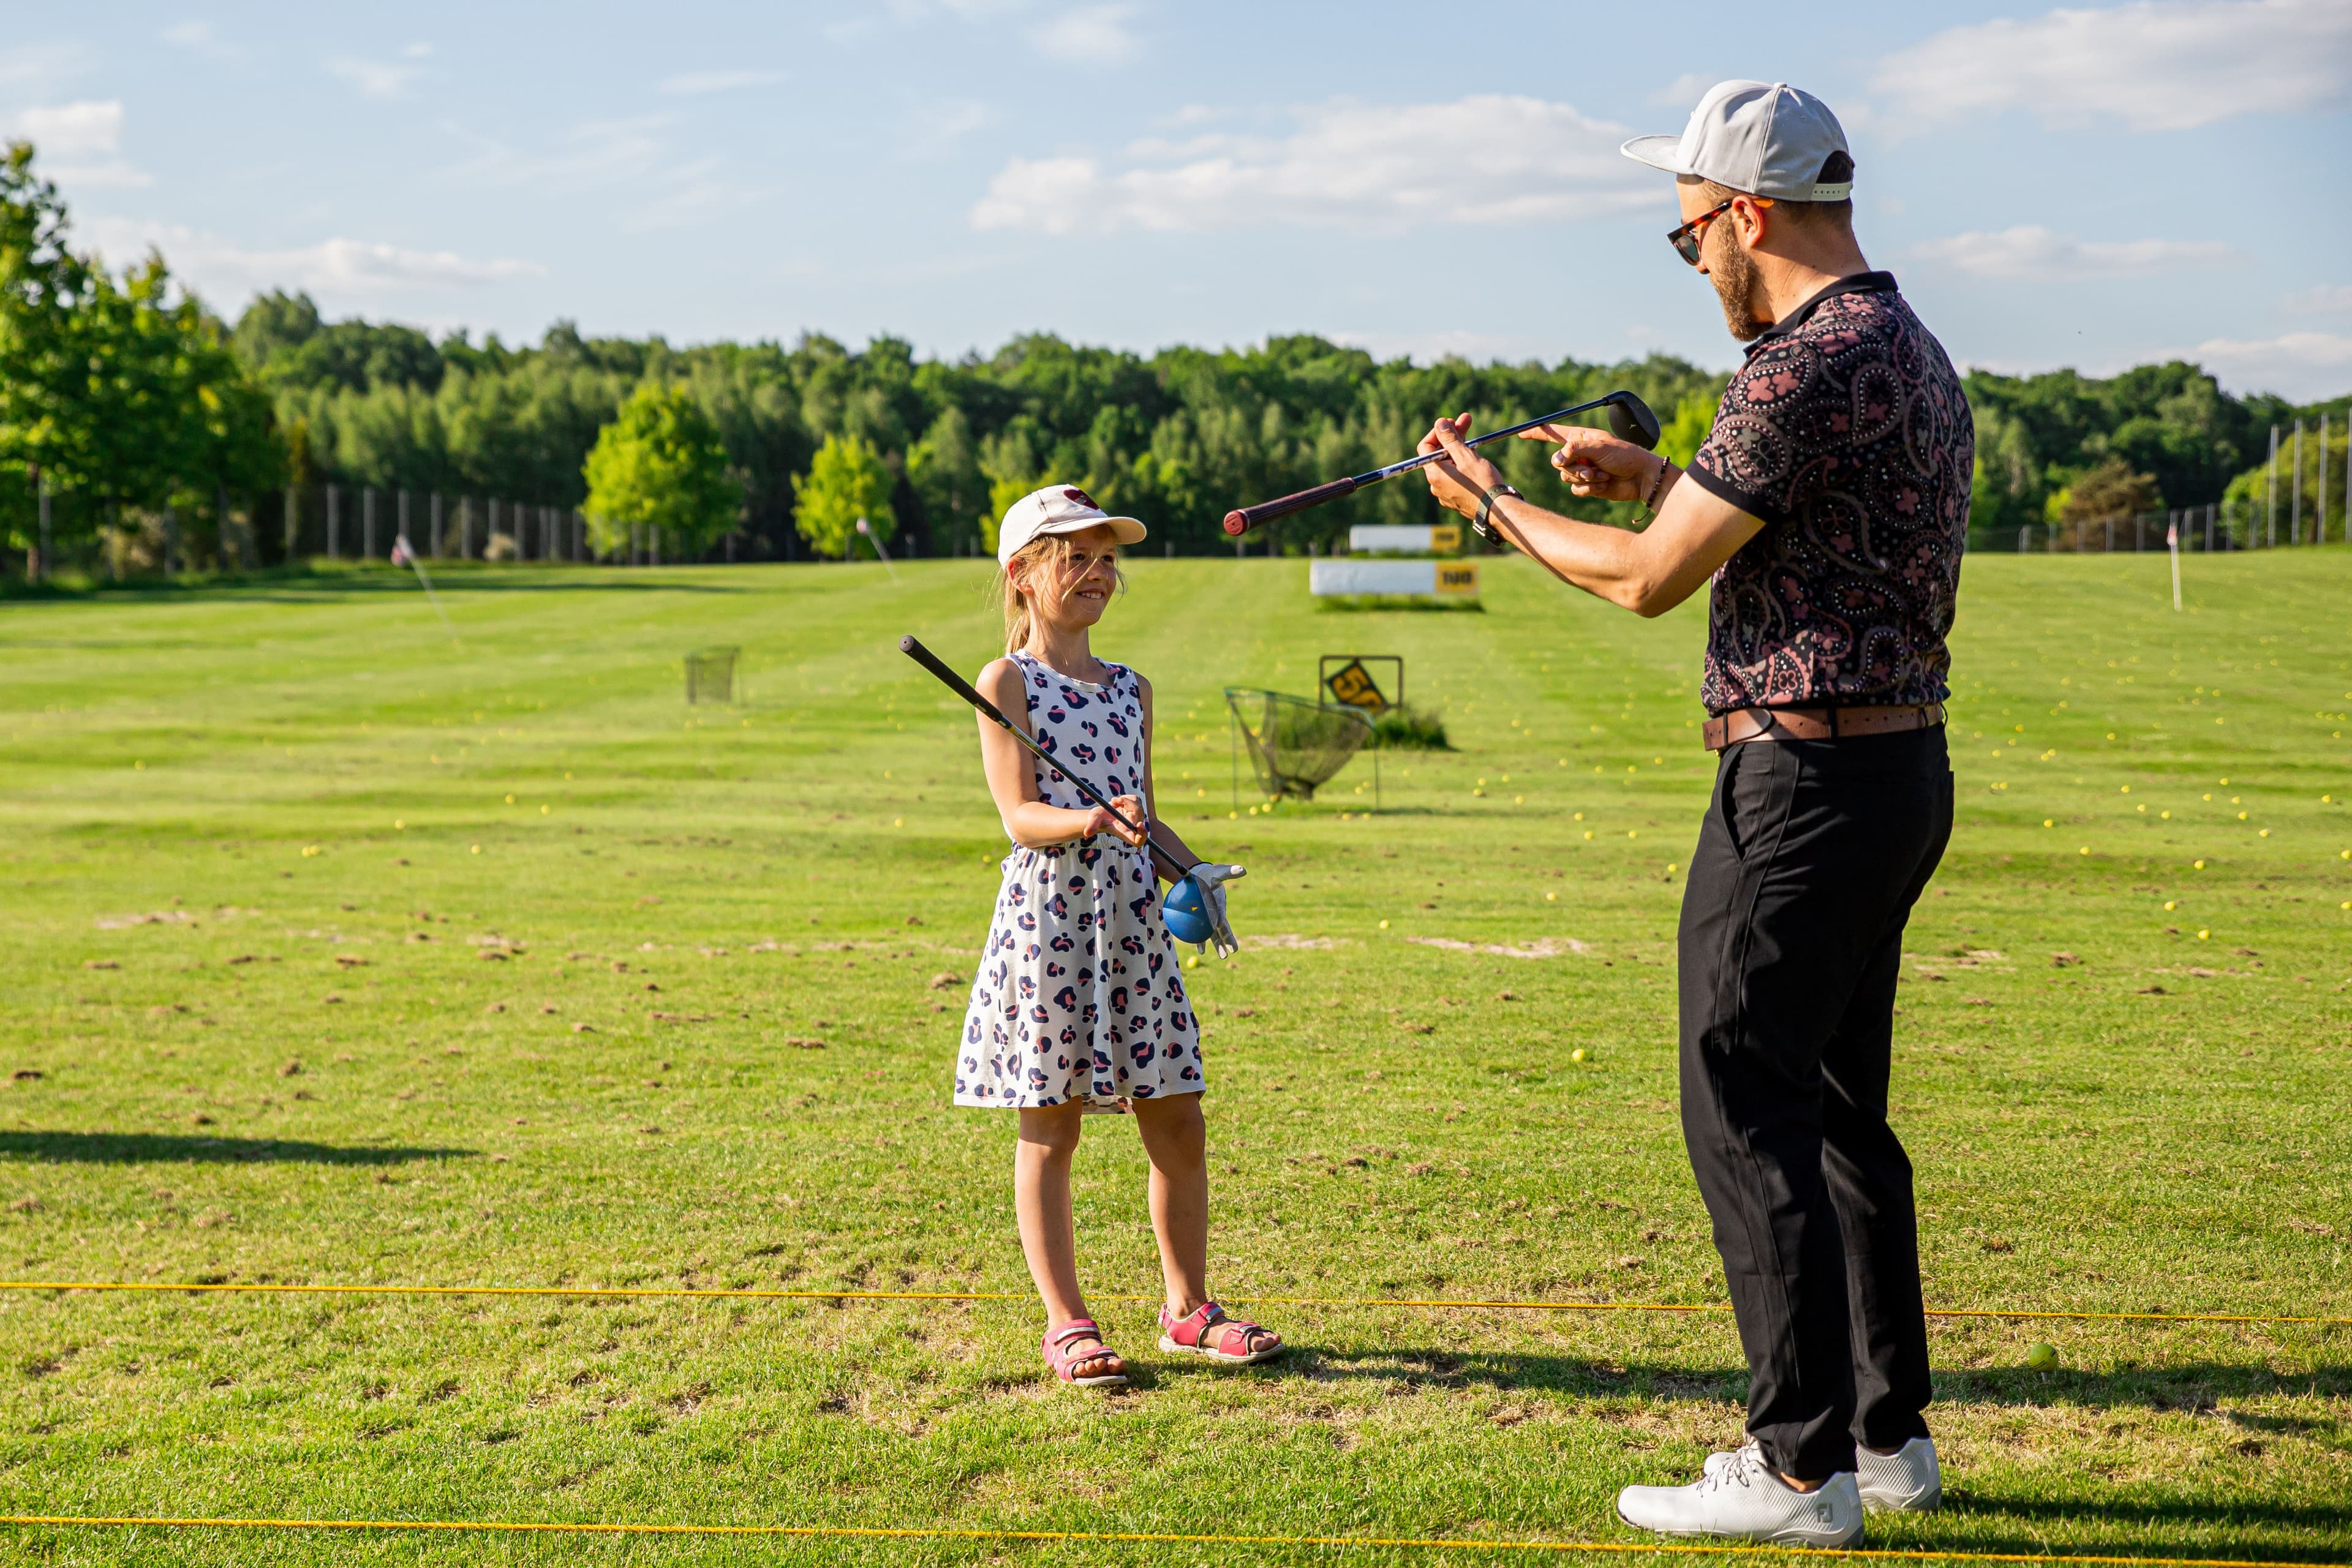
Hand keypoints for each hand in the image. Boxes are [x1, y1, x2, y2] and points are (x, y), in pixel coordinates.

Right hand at [1079, 795, 1148, 847]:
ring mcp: (1136, 817)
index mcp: (1125, 834)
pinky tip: (1118, 801)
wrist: (1100, 814)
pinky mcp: (1136, 808)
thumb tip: (1087, 832)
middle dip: (1128, 805)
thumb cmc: (1097, 819)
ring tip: (1113, 802)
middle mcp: (1132, 827)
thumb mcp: (1094, 820)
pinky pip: (1136, 800)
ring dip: (1125, 800)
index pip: (1139, 840)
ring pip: (1137, 805)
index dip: (1142, 834)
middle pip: (1139, 817)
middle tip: (1113, 801)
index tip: (1139, 825)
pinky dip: (1126, 797)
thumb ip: (1092, 826)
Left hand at [1186, 862, 1245, 957]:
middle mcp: (1216, 914)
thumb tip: (1243, 870)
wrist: (1198, 876)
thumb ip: (1228, 872)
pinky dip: (1201, 942)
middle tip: (1233, 951)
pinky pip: (1201, 933)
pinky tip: (1202, 951)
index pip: (1221, 917)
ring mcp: (1209, 918)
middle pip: (1222, 930)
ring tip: (1224, 957)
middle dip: (1227, 940)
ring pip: (1214, 935)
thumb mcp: (1218, 872)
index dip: (1222, 924)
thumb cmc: (1209, 874)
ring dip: (1218, 946)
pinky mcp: (1202, 920)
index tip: (1222, 929)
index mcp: (1219, 904)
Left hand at [1417, 414, 1503, 519]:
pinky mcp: (1456, 497)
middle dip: (1453, 437)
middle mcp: (1436, 484)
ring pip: (1449, 465)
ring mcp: (1445, 492)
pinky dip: (1462, 464)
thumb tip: (1439, 423)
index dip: (1438, 432)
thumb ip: (1450, 439)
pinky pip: (1455, 476)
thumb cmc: (1482, 483)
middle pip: (1439, 454)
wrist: (1498, 510)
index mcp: (1434, 473)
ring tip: (1474, 439)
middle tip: (1467, 420)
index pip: (1426, 447)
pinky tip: (1475, 457)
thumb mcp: (1466, 456)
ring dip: (1459, 449)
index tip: (1452, 422)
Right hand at [1515, 425, 1666, 503]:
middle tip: (1592, 468)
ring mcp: (1583, 469)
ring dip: (1585, 479)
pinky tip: (1604, 485)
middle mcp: (1580, 453)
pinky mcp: (1587, 485)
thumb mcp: (1600, 447)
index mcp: (1581, 437)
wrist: (1641, 478)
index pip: (1555, 433)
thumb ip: (1575, 449)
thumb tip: (1556, 458)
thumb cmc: (1625, 456)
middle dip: (1574, 467)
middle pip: (1558, 461)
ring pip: (1566, 477)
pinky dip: (1589, 489)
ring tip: (1603, 476)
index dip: (1538, 433)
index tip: (1522, 432)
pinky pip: (1575, 489)